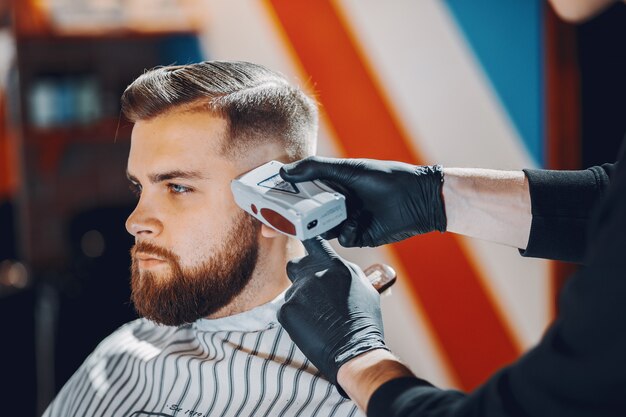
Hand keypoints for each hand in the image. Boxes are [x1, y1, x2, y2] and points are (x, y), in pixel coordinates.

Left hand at [277, 237, 387, 390]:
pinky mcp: (286, 310)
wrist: (354, 352)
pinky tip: (310, 328)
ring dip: (301, 301)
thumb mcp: (364, 288)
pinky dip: (294, 318)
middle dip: (301, 275)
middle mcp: (314, 273)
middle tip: (312, 294)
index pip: (314, 242)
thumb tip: (336, 265)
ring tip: (318, 319)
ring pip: (292, 291)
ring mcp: (298, 291)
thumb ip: (346, 271)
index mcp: (335, 265)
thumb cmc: (363, 322)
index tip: (305, 248)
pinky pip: (286, 309)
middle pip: (296, 265)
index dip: (308, 244)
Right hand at [280, 156, 445, 246]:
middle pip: (304, 214)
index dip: (280, 199)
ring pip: (320, 229)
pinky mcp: (357, 236)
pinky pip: (343, 239)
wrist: (415, 199)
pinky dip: (346, 232)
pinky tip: (357, 223)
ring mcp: (346, 220)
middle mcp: (335, 203)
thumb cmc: (382, 177)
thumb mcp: (347, 170)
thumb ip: (314, 168)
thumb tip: (284, 172)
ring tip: (304, 228)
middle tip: (267, 228)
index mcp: (330, 184)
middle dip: (286, 221)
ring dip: (312, 229)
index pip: (299, 192)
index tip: (261, 203)